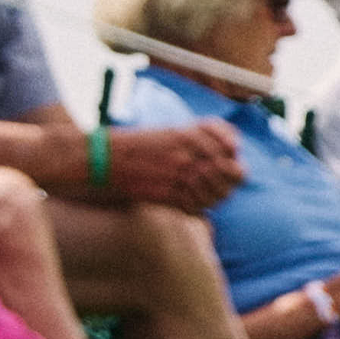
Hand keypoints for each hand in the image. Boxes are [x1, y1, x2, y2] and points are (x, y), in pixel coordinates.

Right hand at [107, 121, 243, 211]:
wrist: (105, 160)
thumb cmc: (139, 145)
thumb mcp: (172, 131)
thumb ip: (202, 135)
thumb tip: (233, 148)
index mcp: (187, 134)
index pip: (230, 146)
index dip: (234, 155)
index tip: (231, 158)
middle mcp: (186, 153)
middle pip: (229, 170)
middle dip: (231, 177)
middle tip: (227, 181)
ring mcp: (177, 175)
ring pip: (216, 191)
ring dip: (217, 194)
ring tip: (211, 194)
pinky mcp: (165, 194)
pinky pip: (195, 205)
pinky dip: (198, 206)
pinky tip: (194, 203)